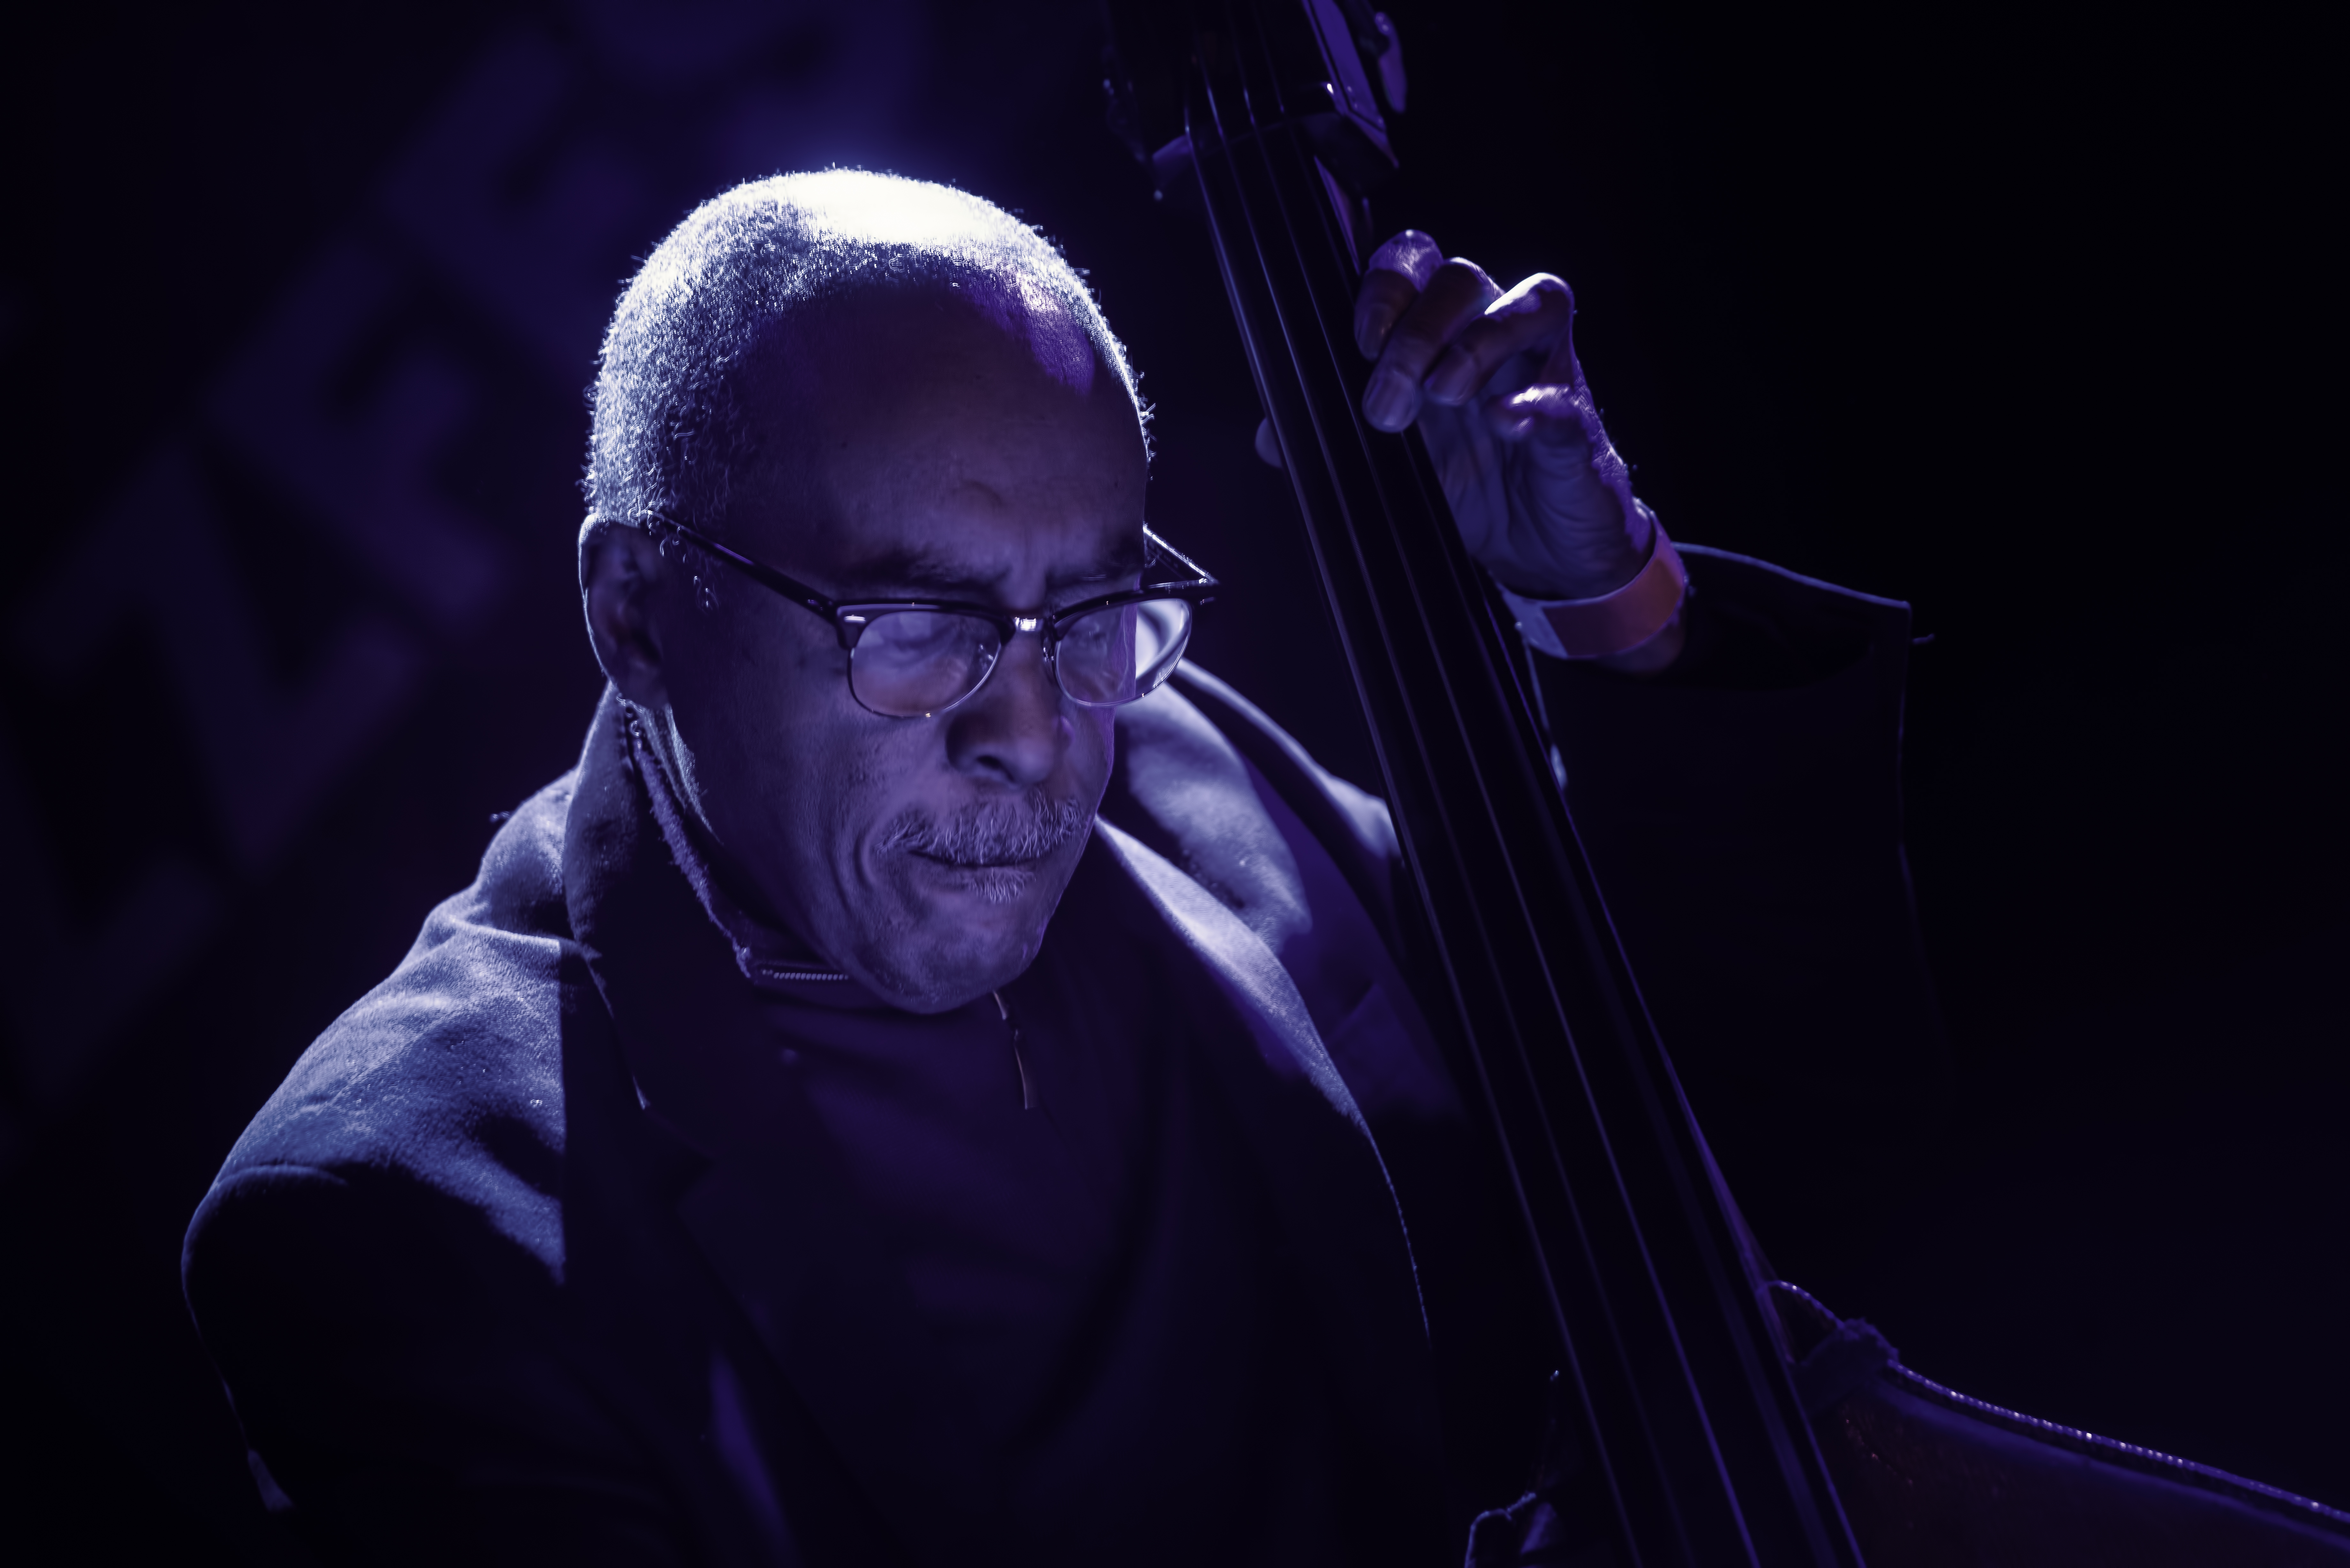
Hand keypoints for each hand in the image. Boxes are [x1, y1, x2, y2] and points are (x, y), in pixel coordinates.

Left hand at [1333, 231, 1681, 668]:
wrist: (1536, 551)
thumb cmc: (1468, 488)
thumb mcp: (1387, 463)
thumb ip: (1330, 437)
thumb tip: (1270, 435)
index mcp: (1439, 334)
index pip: (1411, 267)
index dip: (1382, 288)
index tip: (1359, 344)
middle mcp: (1492, 332)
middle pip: (1460, 276)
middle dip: (1416, 332)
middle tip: (1388, 402)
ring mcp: (1542, 367)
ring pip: (1530, 300)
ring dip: (1475, 344)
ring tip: (1446, 398)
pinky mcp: (1575, 417)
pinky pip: (1562, 391)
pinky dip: (1530, 403)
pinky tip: (1503, 422)